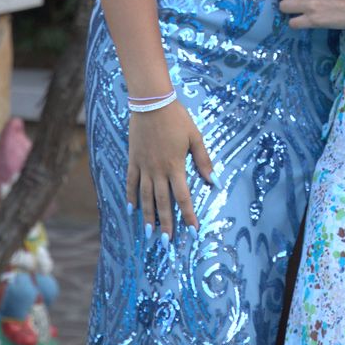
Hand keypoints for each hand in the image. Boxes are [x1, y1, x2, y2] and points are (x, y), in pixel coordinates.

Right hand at [127, 98, 212, 234]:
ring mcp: (144, 166)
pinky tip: (131, 210)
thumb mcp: (195, 137)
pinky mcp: (133, 160)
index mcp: (176, 166)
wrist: (151, 103)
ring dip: (148, 216)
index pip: (183, 197)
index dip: (188, 215)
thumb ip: (204, 161)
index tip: (192, 230)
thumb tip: (214, 181)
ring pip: (145, 196)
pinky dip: (130, 197)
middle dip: (166, 223)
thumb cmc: (177, 118)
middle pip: (163, 202)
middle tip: (166, 242)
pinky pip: (130, 182)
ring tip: (149, 233)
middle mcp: (158, 170)